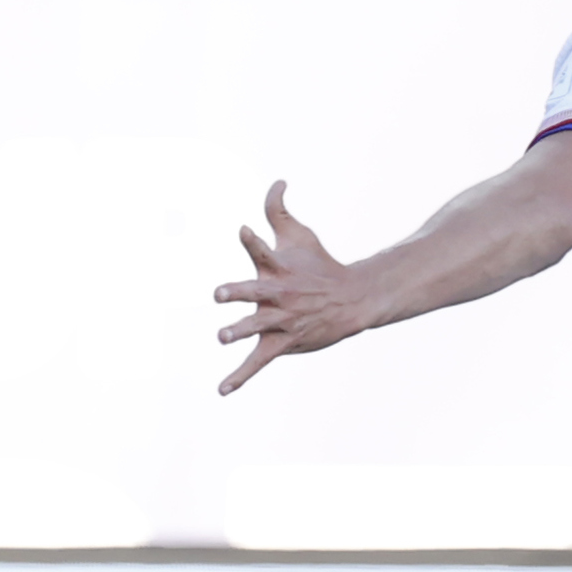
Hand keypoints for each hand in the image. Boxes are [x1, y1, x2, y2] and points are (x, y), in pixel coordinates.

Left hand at [213, 184, 368, 392]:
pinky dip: (240, 377)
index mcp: (278, 267)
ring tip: (223, 336)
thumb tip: (278, 180)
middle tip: (219, 293)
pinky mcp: (282, 343)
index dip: (251, 240)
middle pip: (254, 291)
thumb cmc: (319, 264)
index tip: (243, 230)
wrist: (352, 300)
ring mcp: (280, 320)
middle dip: (237, 292)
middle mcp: (278, 294)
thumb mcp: (299, 235)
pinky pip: (258, 362)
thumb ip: (278, 210)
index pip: (261, 251)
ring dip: (240, 330)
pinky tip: (222, 390)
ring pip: (256, 327)